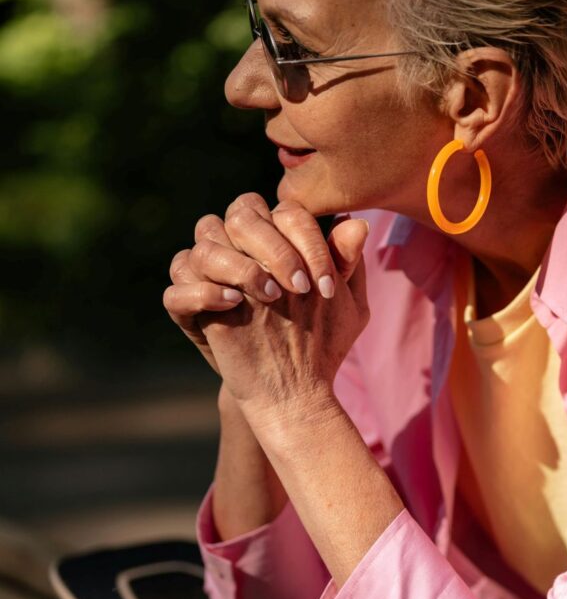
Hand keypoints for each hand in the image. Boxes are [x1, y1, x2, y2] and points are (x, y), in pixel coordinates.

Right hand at [192, 202, 368, 418]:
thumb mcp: (343, 303)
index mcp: (275, 237)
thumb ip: (346, 261)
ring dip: (237, 264)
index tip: (327, 285)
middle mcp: (239, 247)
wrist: (291, 387)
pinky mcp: (188, 309)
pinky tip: (234, 303)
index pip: (283, 211)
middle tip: (297, 287)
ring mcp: (209, 275)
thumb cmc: (319, 336)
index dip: (306, 239)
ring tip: (268, 296)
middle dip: (272, 246)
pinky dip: (202, 292)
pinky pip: (177, 288)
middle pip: (240, 213)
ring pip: (204, 241)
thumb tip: (357, 224)